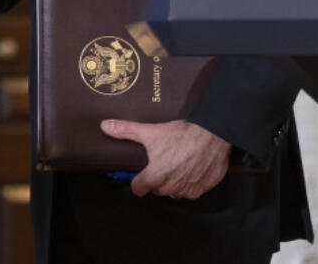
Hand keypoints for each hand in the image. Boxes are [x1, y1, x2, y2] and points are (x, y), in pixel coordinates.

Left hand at [99, 119, 230, 199]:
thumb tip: (105, 126)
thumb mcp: (150, 132)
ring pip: (174, 191)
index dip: (138, 181)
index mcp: (154, 177)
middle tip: (164, 161)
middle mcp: (170, 188)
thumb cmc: (180, 135)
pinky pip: (191, 190)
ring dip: (174, 181)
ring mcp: (187, 191)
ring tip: (178, 163)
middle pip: (157, 189)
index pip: (138, 189)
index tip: (142, 173)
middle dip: (158, 178)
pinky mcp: (202, 190)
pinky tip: (192, 167)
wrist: (212, 135)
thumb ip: (126, 131)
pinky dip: (190, 182)